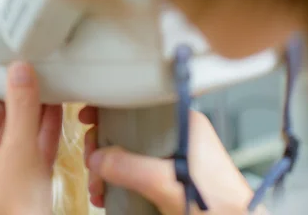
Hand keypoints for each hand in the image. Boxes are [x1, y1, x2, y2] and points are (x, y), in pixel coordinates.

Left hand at [0, 62, 61, 214]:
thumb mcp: (17, 149)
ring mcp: (2, 168)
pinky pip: (32, 144)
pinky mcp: (23, 177)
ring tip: (45, 79)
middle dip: (11, 91)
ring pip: (15, 129)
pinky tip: (58, 107)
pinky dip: (43, 127)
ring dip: (30, 107)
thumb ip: (21, 107)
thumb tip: (19, 67)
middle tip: (27, 64)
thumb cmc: (12, 205)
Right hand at [80, 106, 255, 213]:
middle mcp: (176, 135)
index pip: (139, 103)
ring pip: (128, 152)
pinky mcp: (168, 176)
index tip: (88, 115)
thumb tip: (98, 159)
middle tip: (92, 162)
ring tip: (98, 187)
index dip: (110, 108)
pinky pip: (135, 170)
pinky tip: (108, 194)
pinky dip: (118, 180)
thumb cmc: (219, 204)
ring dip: (107, 168)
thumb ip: (131, 168)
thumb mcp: (167, 183)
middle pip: (127, 129)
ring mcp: (172, 156)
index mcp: (182, 123)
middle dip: (102, 147)